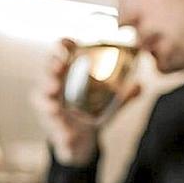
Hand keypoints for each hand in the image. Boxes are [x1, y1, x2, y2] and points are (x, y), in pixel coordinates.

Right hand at [31, 38, 140, 166]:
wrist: (81, 140)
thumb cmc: (90, 112)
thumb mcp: (109, 103)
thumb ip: (124, 95)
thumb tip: (140, 85)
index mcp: (68, 74)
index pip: (62, 54)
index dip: (63, 45)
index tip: (69, 42)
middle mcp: (55, 85)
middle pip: (48, 69)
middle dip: (51, 65)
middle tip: (58, 65)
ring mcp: (50, 103)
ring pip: (42, 94)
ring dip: (47, 90)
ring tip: (53, 89)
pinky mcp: (51, 123)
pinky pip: (51, 122)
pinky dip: (56, 123)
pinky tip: (60, 122)